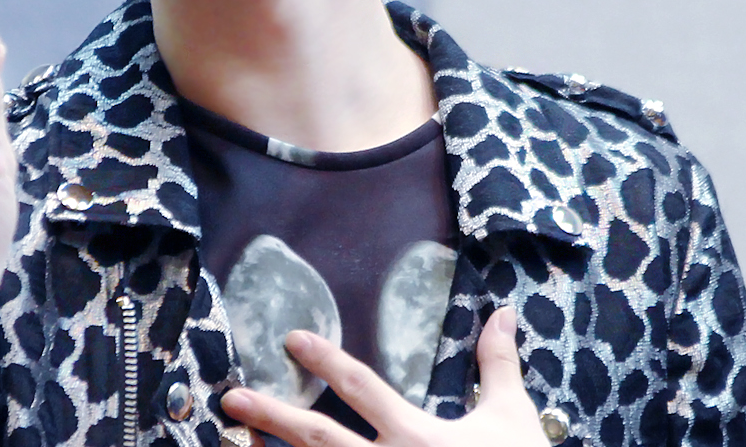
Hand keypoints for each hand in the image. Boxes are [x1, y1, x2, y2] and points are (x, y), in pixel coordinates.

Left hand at [221, 306, 548, 446]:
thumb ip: (497, 364)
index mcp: (420, 437)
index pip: (362, 387)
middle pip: (319, 438)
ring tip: (232, 442)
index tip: (294, 338)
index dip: (326, 359)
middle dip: (272, 415)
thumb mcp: (513, 419)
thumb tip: (502, 312)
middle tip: (231, 396)